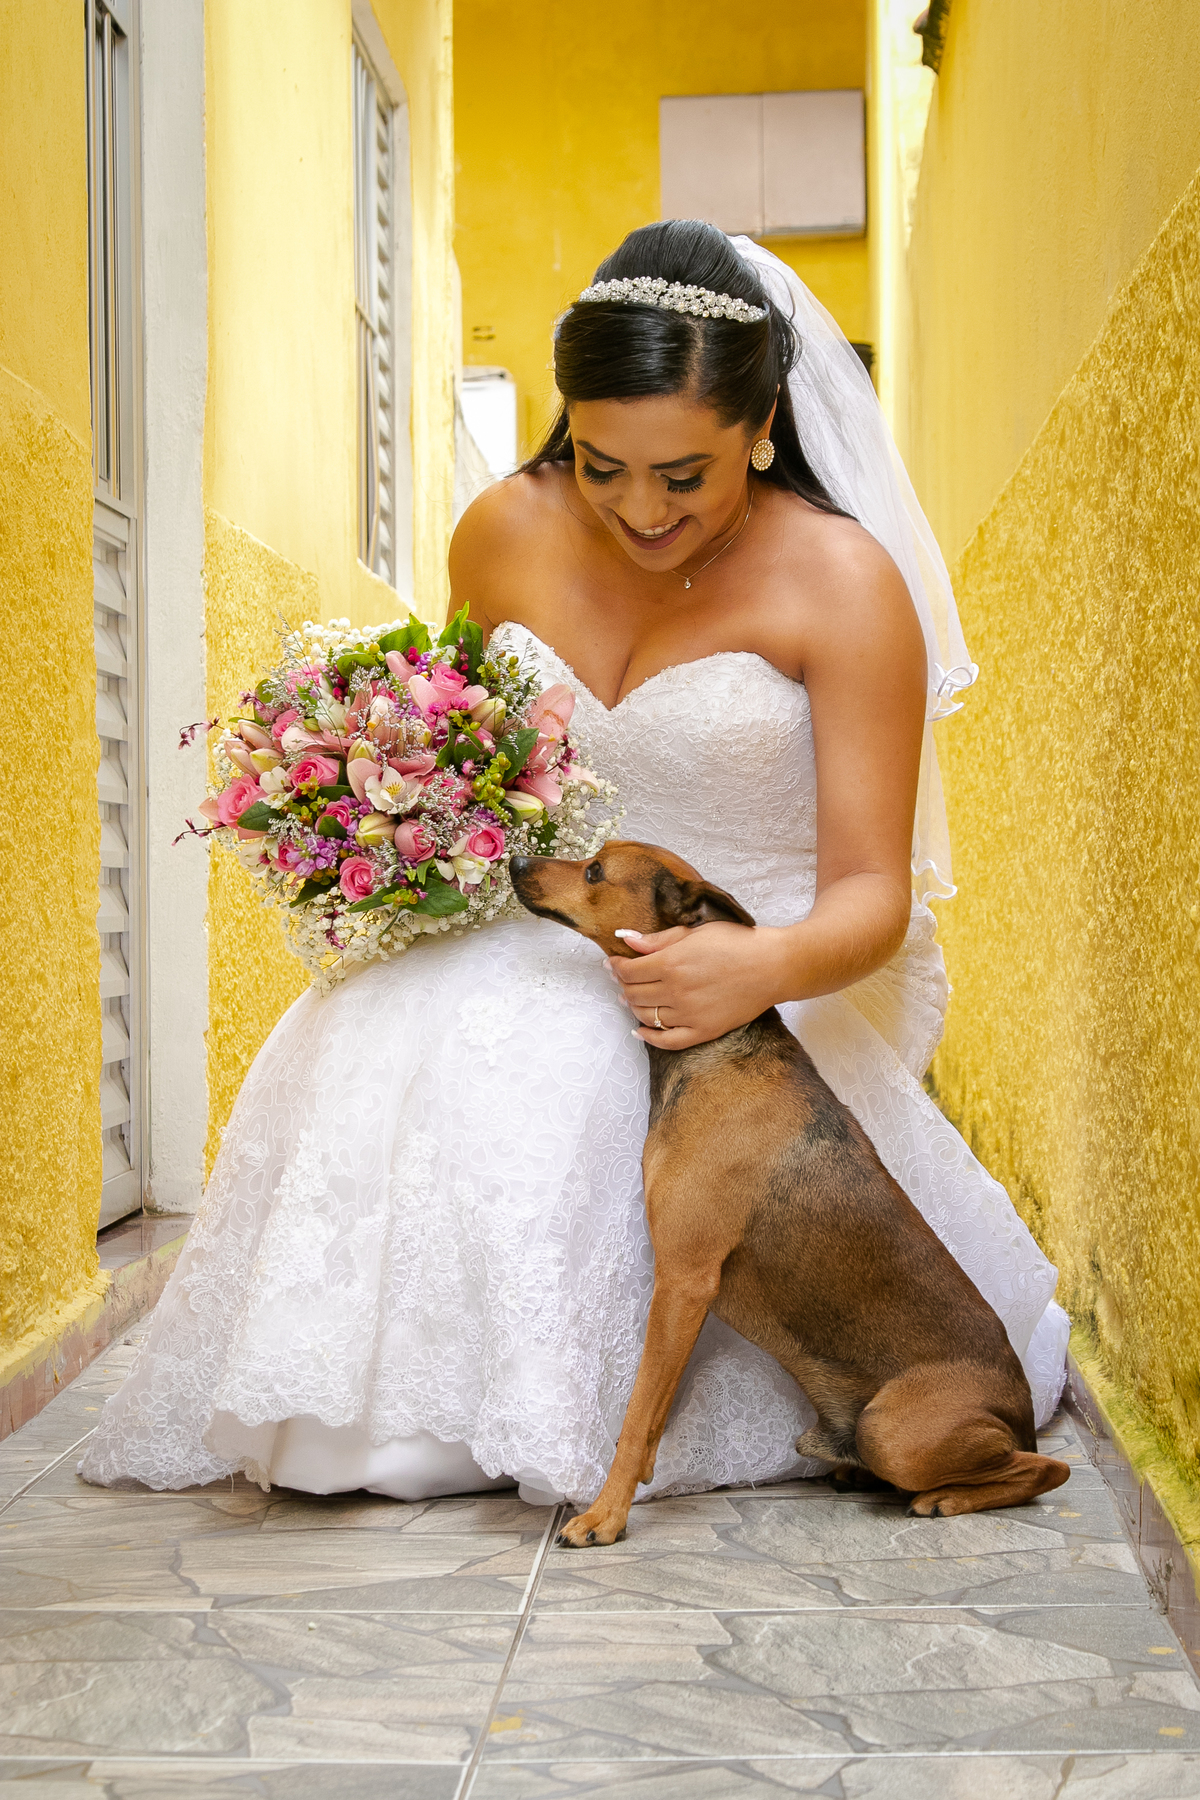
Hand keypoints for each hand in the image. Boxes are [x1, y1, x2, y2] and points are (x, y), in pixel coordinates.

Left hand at [609, 923, 786, 1050]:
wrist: (772, 966)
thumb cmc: (736, 943)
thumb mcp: (695, 932)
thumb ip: (658, 940)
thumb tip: (627, 940)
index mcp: (671, 963)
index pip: (629, 970)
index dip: (616, 967)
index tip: (613, 964)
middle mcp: (676, 991)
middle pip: (633, 994)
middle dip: (623, 985)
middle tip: (622, 979)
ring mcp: (689, 1014)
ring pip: (646, 1016)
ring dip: (634, 1007)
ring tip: (633, 998)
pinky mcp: (703, 1031)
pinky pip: (667, 1041)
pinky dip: (649, 1037)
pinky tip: (640, 1030)